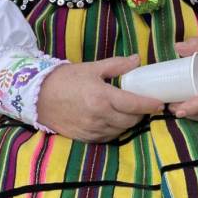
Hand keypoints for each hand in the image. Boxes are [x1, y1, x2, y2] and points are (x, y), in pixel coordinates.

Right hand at [36, 54, 164, 141]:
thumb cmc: (66, 79)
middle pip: (131, 120)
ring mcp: (92, 129)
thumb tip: (138, 60)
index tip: (160, 103)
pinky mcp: (86, 138)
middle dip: (141, 113)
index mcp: (102, 97)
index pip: (134, 104)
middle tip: (143, 104)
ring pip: (121, 130)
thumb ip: (117, 65)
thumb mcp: (92, 68)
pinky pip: (109, 137)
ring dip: (129, 122)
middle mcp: (99, 116)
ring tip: (129, 111)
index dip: (150, 104)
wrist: (38, 96)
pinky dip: (115, 130)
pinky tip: (114, 120)